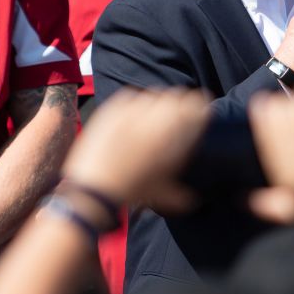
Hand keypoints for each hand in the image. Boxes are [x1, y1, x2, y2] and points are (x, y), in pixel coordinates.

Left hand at [62, 89, 209, 210]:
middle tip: (176, 117)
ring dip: (158, 103)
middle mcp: (155, 116)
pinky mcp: (113, 108)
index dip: (199, 109)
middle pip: (177, 96)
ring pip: (154, 94)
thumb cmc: (130, 190)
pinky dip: (135, 102)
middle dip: (180, 105)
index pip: (196, 105)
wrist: (94, 187)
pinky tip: (134, 116)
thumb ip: (180, 193)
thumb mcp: (161, 192)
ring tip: (154, 117)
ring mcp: (132, 109)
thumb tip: (193, 199)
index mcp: (173, 133)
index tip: (198, 115)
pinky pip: (131, 96)